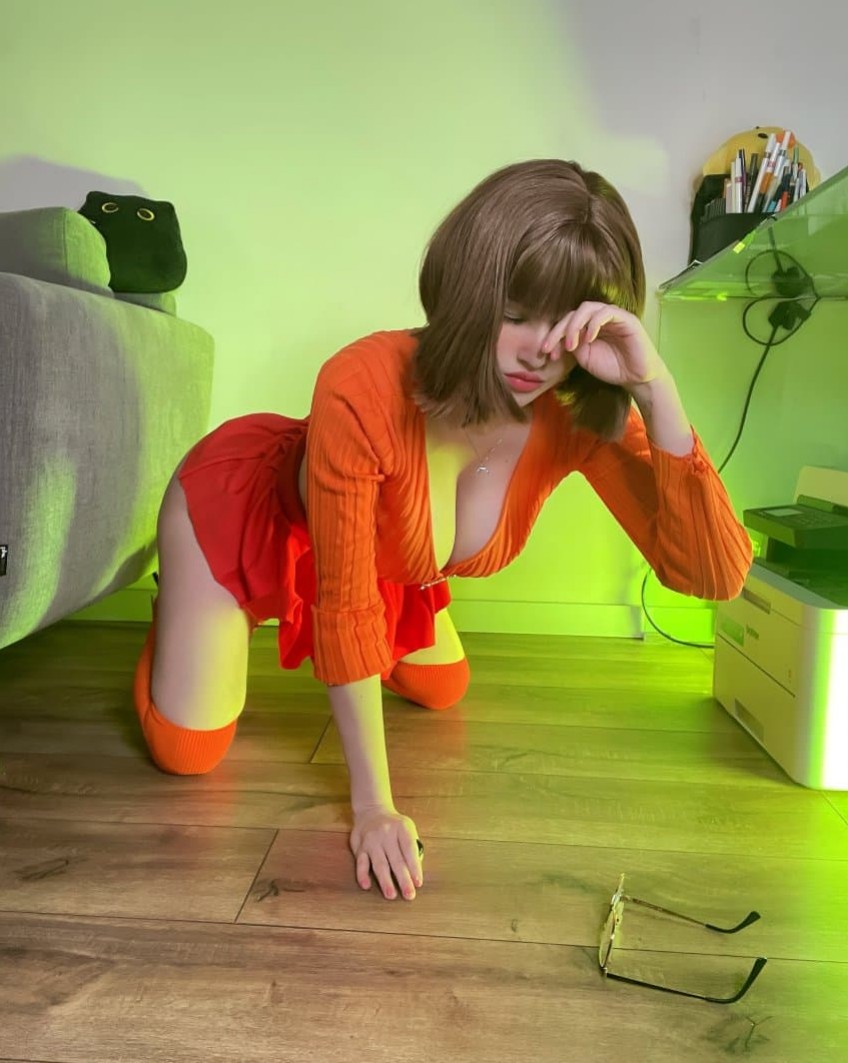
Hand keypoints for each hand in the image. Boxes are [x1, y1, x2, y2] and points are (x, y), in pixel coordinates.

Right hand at [350, 805, 423, 900]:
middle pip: (396, 859)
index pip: (409, 849)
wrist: (371, 810)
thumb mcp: (407, 828)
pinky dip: (362, 875)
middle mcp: (386, 833)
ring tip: (391, 895)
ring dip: (385, 881)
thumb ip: (412, 848)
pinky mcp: (360, 847)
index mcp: (402, 828)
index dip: (414, 866)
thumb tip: (415, 872)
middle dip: (403, 879)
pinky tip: (366, 886)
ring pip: (379, 863)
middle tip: (409, 895)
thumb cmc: (394, 825)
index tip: (418, 883)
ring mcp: (372, 840)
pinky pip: (361, 862)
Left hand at [543, 301, 668, 390]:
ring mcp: (613, 316)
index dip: (554, 335)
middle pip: (573, 313)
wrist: (636, 378)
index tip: (546, 352)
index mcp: (588, 326)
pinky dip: (593, 324)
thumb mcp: (585, 358)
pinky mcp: (626, 318)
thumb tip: (557, 339)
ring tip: (571, 346)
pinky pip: (606, 312)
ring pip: (587, 308)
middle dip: (559, 330)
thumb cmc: (613, 368)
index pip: (567, 322)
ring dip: (574, 326)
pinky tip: (588, 339)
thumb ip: (572, 345)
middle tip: (551, 347)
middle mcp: (599, 317)